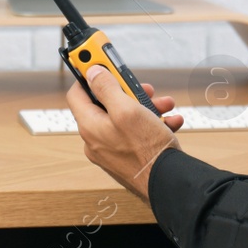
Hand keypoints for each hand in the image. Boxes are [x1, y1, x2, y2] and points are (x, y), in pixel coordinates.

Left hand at [65, 66, 183, 202]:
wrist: (169, 185)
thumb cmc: (148, 152)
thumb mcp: (127, 109)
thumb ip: (106, 88)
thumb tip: (92, 72)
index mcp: (90, 127)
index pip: (78, 93)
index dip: (89, 75)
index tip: (97, 62)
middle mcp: (97, 140)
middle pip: (106, 104)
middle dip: (128, 92)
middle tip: (144, 88)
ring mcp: (112, 152)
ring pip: (125, 119)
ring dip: (146, 108)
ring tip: (165, 107)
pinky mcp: (127, 159)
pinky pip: (135, 135)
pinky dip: (152, 125)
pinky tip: (169, 123)